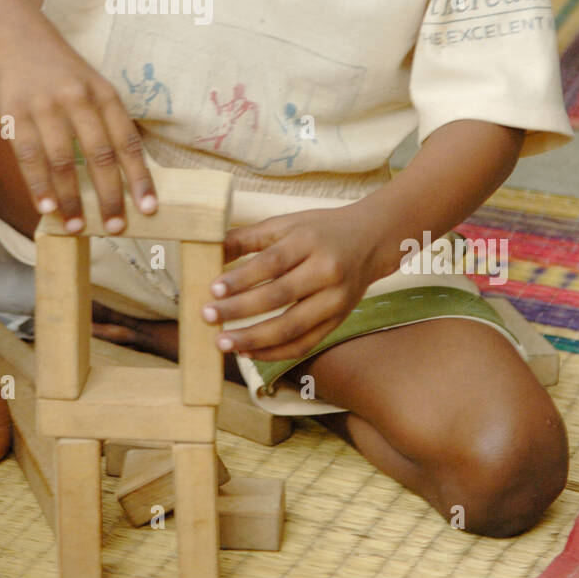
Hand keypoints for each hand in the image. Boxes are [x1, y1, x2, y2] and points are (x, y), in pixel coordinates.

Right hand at [0, 22, 156, 233]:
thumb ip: (110, 126)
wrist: (20, 43)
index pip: (127, 142)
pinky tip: (46, 208)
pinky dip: (38, 185)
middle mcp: (77, 99)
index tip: (147, 208)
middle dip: (109, 195)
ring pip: (61, 160)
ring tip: (76, 226)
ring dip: (70, 198)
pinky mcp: (14, 114)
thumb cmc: (66, 77)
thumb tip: (131, 178)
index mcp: (105, 95)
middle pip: (98, 155)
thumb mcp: (97, 90)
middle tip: (115, 228)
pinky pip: (27, 156)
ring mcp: (44, 106)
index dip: (139, 177)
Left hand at [204, 207, 383, 362]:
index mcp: (309, 241)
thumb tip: (208, 250)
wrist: (370, 241)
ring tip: (224, 343)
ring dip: (254, 339)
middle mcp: (326, 271)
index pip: (272, 262)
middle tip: (208, 317)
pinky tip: (249, 352)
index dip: (241, 278)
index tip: (213, 290)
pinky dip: (275, 353)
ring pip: (292, 327)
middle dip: (240, 310)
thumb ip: (247, 237)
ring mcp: (335, 300)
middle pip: (280, 296)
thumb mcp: (285, 224)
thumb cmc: (319, 231)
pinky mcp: (338, 321)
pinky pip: (304, 343)